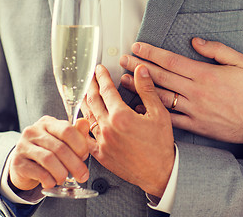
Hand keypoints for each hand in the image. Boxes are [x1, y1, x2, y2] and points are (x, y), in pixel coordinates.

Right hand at [9, 117, 89, 190]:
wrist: (24, 164)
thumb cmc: (48, 150)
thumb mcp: (63, 140)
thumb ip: (76, 133)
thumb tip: (85, 123)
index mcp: (48, 123)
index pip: (67, 130)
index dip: (80, 145)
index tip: (84, 156)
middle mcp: (33, 131)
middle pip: (60, 148)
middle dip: (75, 164)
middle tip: (82, 175)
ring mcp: (23, 146)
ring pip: (49, 160)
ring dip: (62, 173)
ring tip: (64, 178)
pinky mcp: (18, 162)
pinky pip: (39, 172)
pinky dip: (50, 180)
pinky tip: (52, 182)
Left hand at [81, 64, 174, 197]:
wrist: (159, 172)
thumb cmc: (161, 144)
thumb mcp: (159, 113)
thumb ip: (147, 90)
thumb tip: (141, 70)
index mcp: (121, 116)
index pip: (106, 90)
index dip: (102, 77)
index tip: (99, 70)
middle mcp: (108, 128)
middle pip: (93, 101)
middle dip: (91, 86)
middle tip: (90, 78)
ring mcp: (102, 142)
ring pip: (87, 117)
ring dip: (85, 103)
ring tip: (85, 94)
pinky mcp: (101, 154)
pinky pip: (85, 138)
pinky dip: (82, 127)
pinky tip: (82, 121)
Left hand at [119, 38, 242, 143]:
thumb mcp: (240, 62)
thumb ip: (216, 50)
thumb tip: (195, 42)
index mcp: (205, 75)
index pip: (170, 61)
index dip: (151, 53)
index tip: (137, 47)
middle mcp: (195, 92)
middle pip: (160, 77)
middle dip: (139, 67)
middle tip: (123, 60)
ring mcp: (194, 110)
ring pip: (160, 97)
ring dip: (140, 89)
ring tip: (124, 81)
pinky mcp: (196, 125)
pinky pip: (171, 118)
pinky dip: (154, 113)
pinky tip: (141, 108)